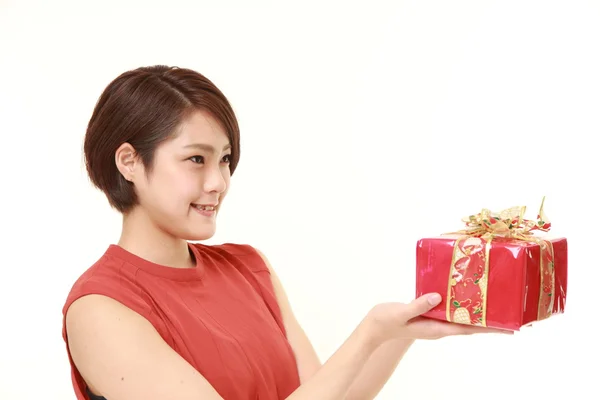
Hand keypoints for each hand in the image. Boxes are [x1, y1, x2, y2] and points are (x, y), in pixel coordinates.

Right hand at [365, 293, 511, 344]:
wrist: (373, 327)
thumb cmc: (386, 321)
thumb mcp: (401, 312)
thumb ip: (419, 305)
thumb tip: (438, 296)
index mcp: (436, 328)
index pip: (468, 329)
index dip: (489, 329)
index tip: (509, 329)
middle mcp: (439, 326)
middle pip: (470, 326)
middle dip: (490, 323)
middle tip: (511, 317)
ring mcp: (434, 321)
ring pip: (461, 318)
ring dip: (477, 313)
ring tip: (495, 305)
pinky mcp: (428, 313)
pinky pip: (450, 310)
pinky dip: (461, 305)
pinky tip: (465, 296)